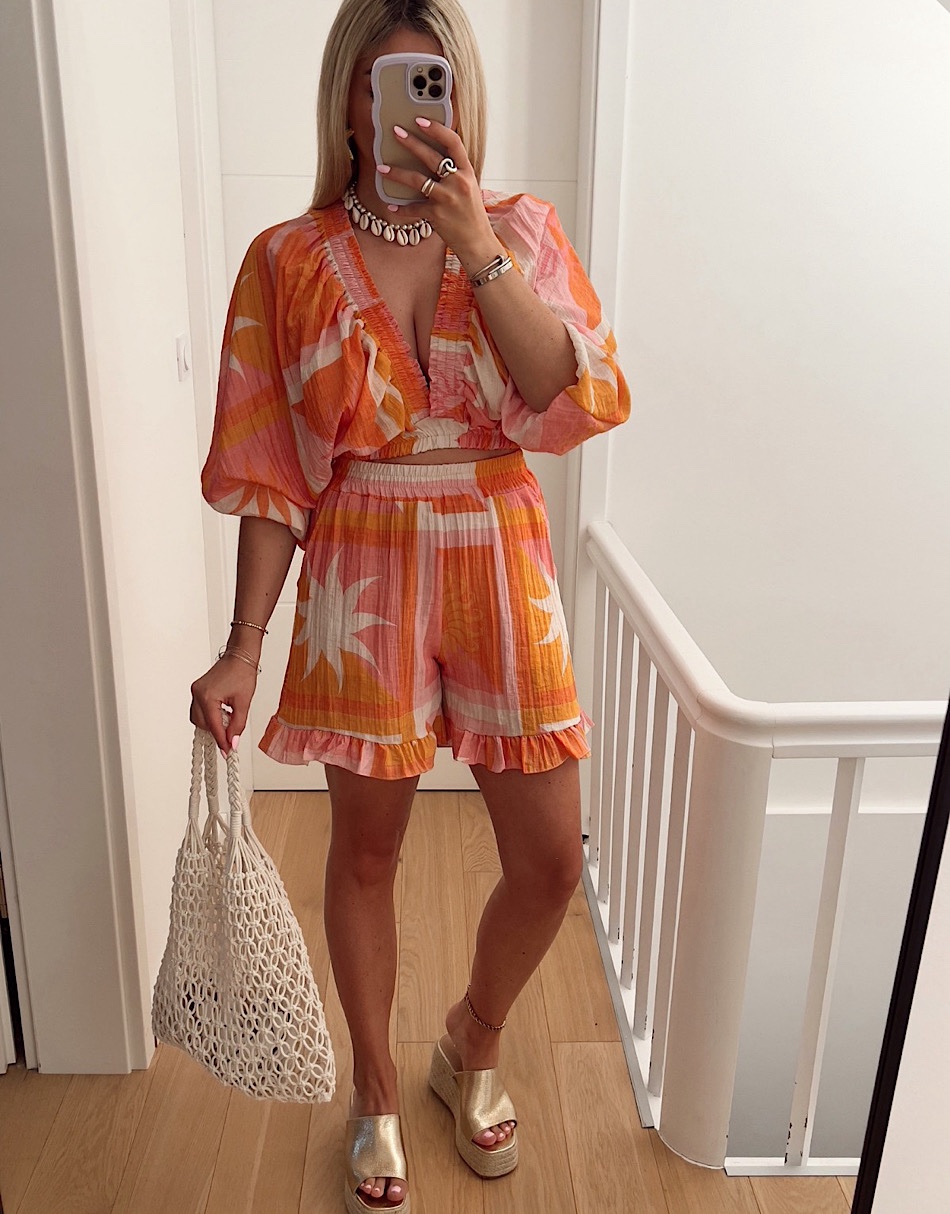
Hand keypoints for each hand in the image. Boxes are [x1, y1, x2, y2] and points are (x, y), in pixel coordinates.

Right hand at [189, 657, 257, 756]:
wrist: (240, 656)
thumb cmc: (243, 673)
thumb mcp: (244, 702)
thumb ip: (238, 725)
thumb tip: (232, 742)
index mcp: (208, 696)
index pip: (213, 726)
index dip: (221, 741)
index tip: (228, 752)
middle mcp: (198, 694)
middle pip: (202, 724)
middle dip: (215, 732)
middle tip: (230, 736)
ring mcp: (196, 691)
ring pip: (198, 718)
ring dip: (212, 724)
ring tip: (228, 721)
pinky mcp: (198, 690)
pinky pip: (199, 710)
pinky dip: (210, 716)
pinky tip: (223, 714)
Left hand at [381, 118, 501, 266]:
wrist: (477, 241)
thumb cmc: (472, 214)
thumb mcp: (470, 187)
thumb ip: (455, 172)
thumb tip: (435, 157)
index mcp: (467, 171)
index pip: (453, 143)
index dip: (436, 129)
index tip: (420, 120)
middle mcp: (458, 182)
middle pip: (431, 157)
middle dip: (411, 142)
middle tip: (396, 132)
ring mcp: (447, 198)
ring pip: (417, 180)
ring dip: (396, 173)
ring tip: (382, 168)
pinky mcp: (436, 215)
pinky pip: (413, 208)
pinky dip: (401, 209)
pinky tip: (392, 207)